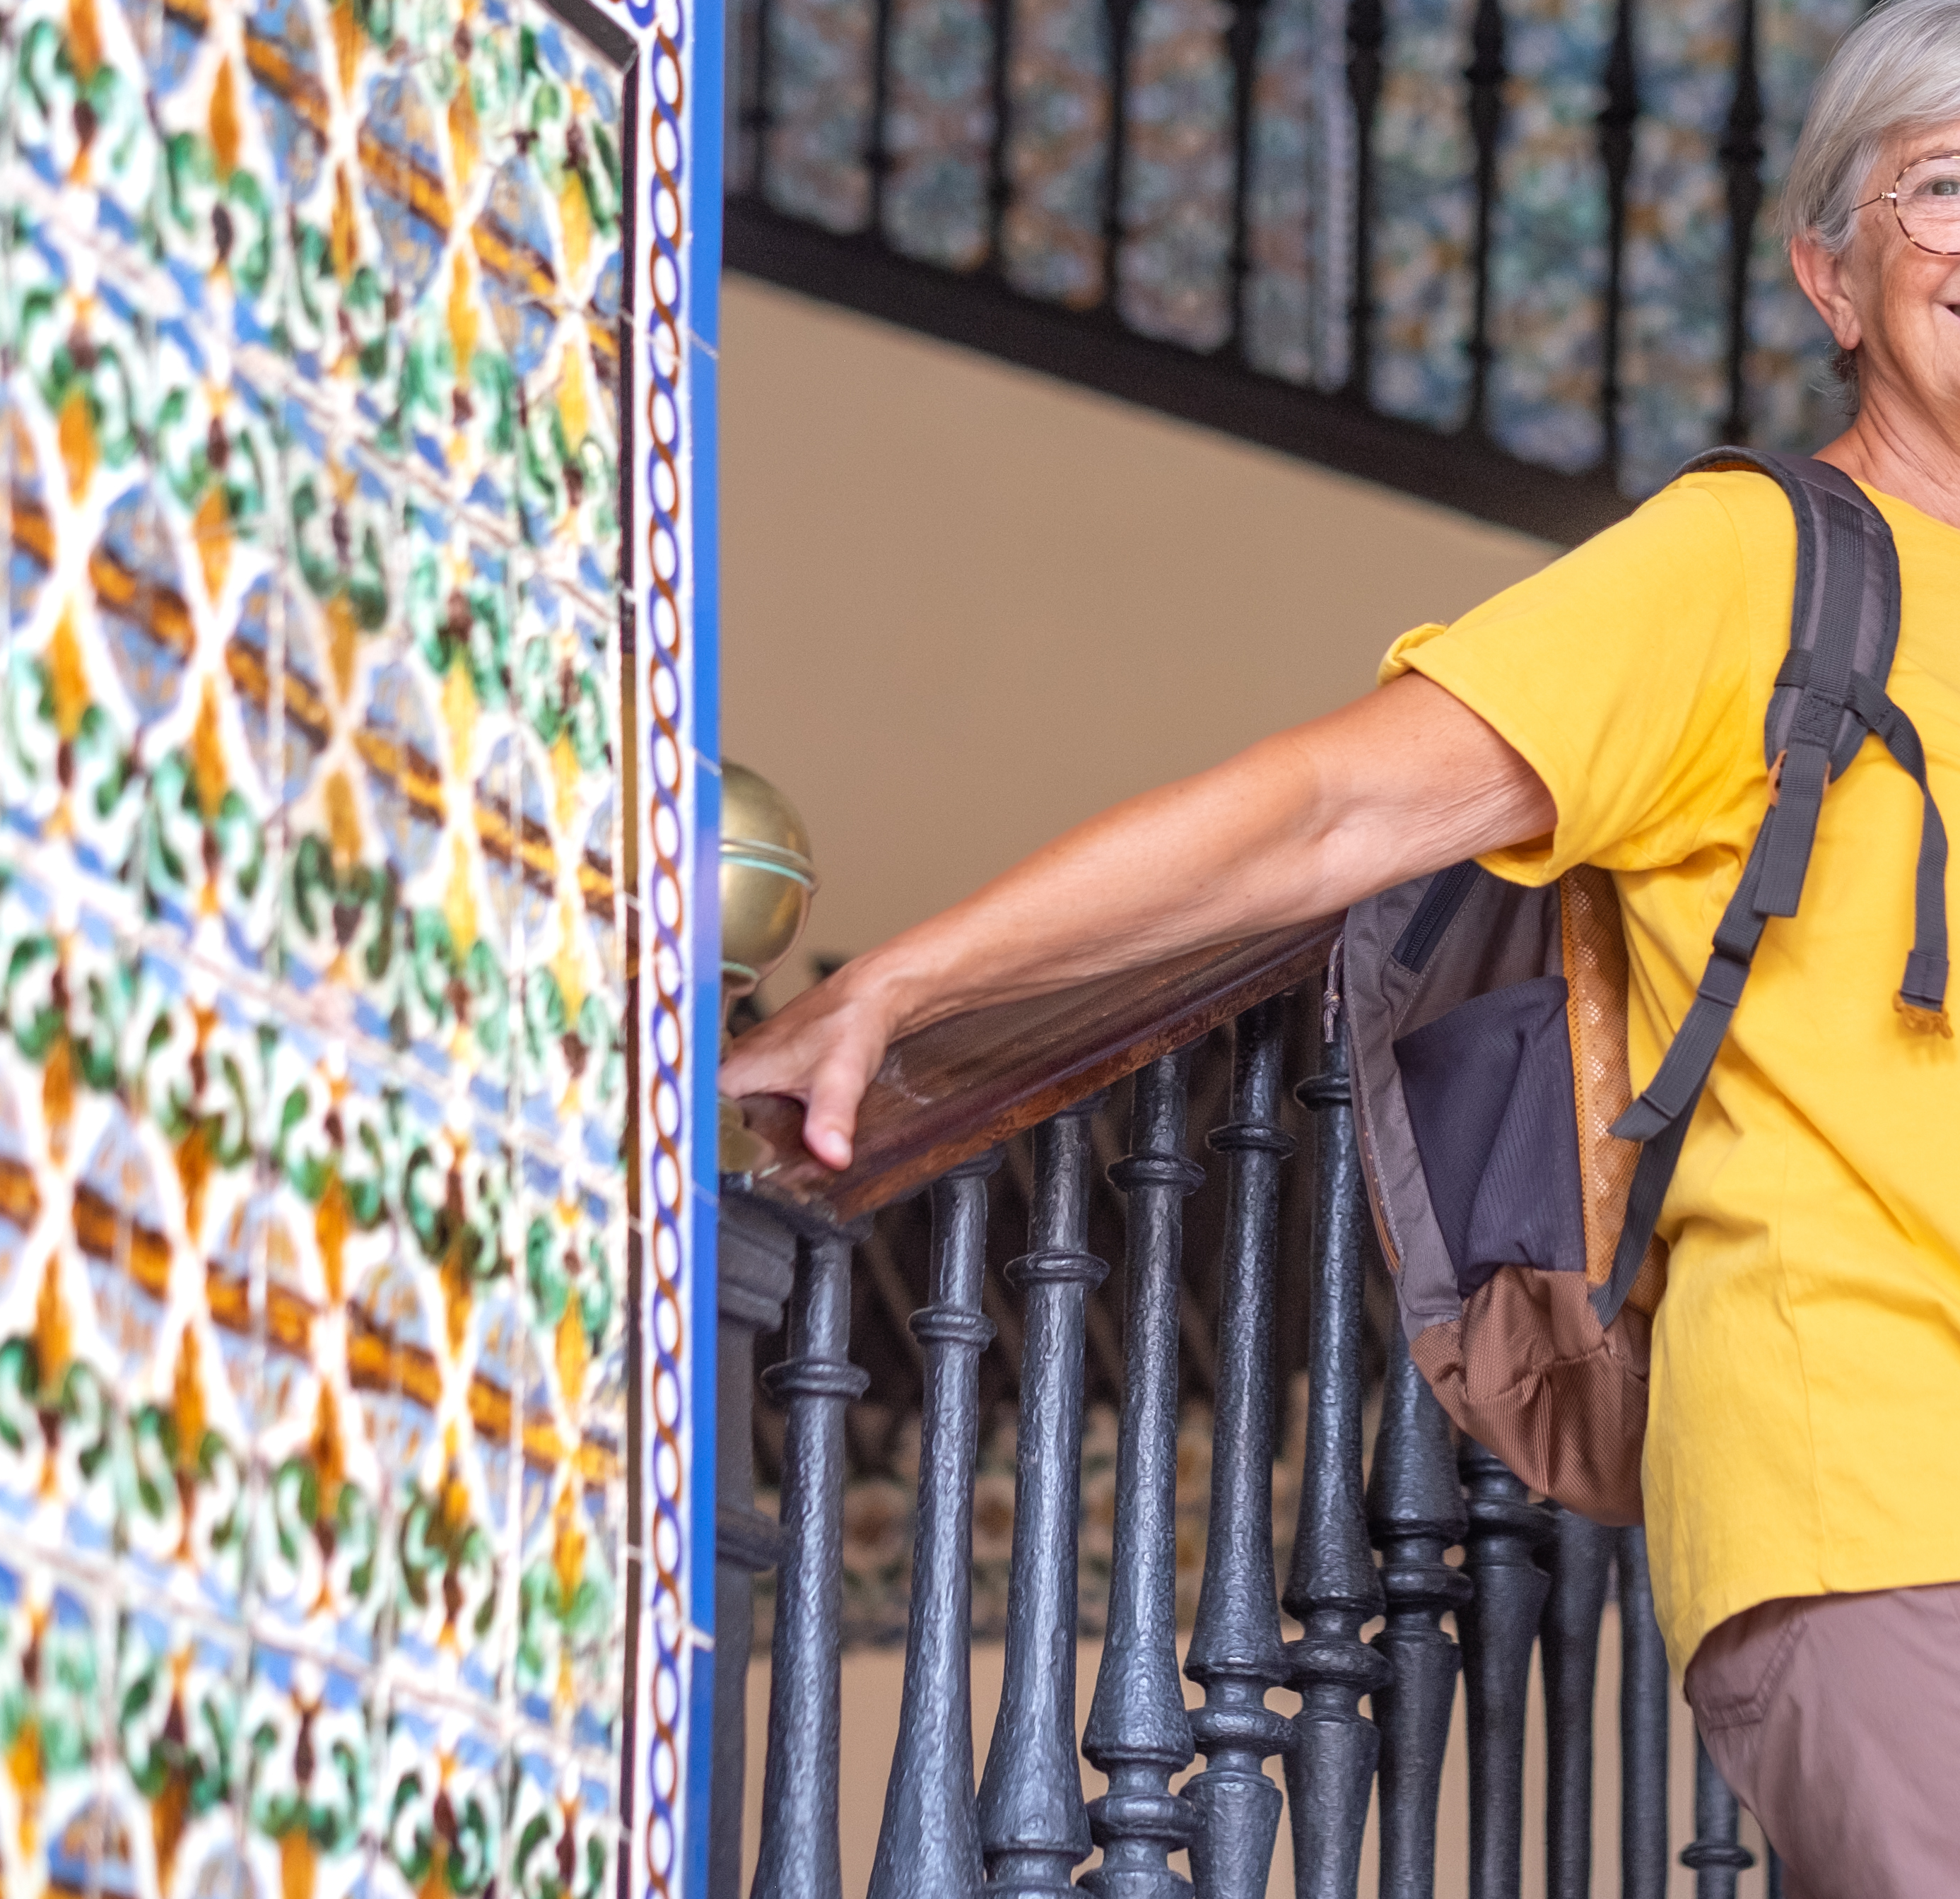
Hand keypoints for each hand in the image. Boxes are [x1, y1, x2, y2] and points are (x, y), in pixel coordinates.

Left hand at [712, 673, 1548, 1174]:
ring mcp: (976, 934)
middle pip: (844, 998)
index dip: (821, 1042)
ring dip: (785, 1063)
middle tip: (704, 1097)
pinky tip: (829, 1131)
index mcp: (1002, 948)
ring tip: (733, 1114)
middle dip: (771, 1049)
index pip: (885, 998)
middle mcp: (977, 939)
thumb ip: (1126, 953)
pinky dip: (843, 1072)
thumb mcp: (1154, 939)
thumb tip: (1128, 986)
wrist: (1255, 828)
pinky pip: (888, 1008)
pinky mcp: (982, 936)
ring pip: (845, 1003)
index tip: (770, 1088)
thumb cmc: (1216, 867)